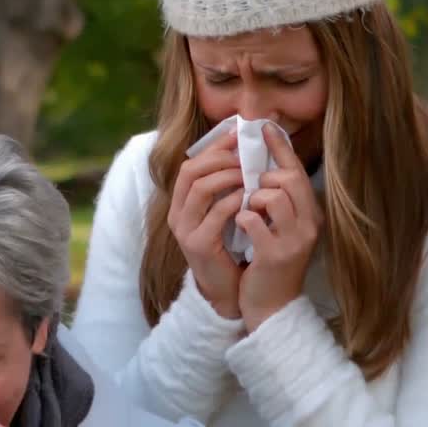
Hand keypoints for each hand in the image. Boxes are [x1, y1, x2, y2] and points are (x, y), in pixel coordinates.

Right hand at [169, 126, 245, 318]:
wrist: (227, 292)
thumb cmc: (230, 249)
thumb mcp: (224, 214)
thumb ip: (226, 188)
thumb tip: (242, 153)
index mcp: (182, 204)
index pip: (190, 165)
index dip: (213, 148)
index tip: (236, 134)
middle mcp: (178, 214)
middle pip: (191, 171)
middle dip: (219, 157)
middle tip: (243, 153)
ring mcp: (185, 230)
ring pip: (200, 188)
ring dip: (227, 176)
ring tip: (248, 173)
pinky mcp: (199, 245)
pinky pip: (215, 214)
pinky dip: (233, 201)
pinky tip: (249, 197)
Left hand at [237, 123, 323, 332]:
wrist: (272, 307)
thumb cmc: (271, 261)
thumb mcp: (280, 226)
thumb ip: (275, 197)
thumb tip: (259, 162)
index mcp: (310, 213)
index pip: (296, 170)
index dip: (279, 146)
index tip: (265, 126)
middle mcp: (309, 224)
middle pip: (288, 178)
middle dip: (262, 177)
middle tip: (250, 190)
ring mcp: (294, 240)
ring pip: (272, 195)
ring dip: (252, 198)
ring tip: (247, 212)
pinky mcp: (275, 255)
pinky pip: (254, 220)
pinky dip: (243, 219)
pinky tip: (241, 227)